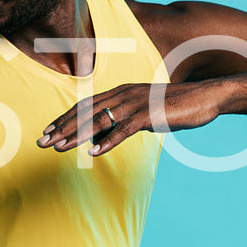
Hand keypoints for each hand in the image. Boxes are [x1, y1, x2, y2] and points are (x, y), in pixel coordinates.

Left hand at [36, 82, 222, 155]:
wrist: (204, 98)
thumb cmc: (172, 107)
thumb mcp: (141, 114)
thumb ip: (120, 123)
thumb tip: (99, 138)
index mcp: (119, 93)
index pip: (85, 106)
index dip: (64, 119)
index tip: (47, 132)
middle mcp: (122, 95)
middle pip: (86, 112)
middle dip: (62, 128)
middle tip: (42, 142)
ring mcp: (135, 104)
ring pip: (99, 120)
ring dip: (77, 135)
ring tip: (59, 148)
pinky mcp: (148, 116)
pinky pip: (124, 130)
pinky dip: (108, 141)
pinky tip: (94, 153)